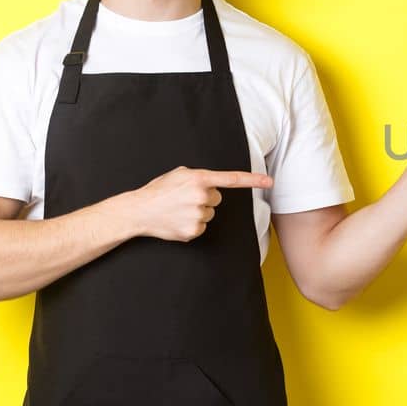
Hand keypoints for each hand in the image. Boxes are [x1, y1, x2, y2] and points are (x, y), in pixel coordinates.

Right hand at [124, 165, 273, 241]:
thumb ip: (199, 177)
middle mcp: (201, 196)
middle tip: (183, 199)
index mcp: (198, 178)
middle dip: (204, 199)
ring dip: (197, 212)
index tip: (269, 181)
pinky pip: (202, 227)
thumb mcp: (178, 174)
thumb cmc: (158, 191)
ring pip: (209, 214)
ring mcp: (197, 215)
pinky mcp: (193, 231)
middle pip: (217, 199)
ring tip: (177, 210)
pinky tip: (177, 221)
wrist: (137, 211)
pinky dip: (191, 225)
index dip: (253, 180)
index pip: (231, 179)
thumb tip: (212, 185)